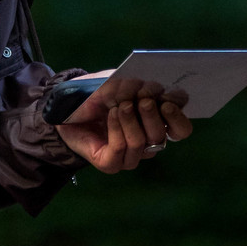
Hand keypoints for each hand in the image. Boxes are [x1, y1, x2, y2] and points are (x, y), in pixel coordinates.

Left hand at [57, 78, 193, 174]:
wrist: (66, 107)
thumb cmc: (96, 94)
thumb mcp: (117, 82)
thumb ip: (135, 86)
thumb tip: (152, 89)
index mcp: (157, 123)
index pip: (181, 129)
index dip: (178, 115)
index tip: (166, 99)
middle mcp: (147, 142)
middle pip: (162, 135)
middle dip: (153, 114)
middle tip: (141, 99)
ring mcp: (130, 156)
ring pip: (143, 142)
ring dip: (131, 120)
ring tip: (118, 105)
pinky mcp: (111, 163)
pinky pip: (122, 148)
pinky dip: (117, 128)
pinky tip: (110, 115)